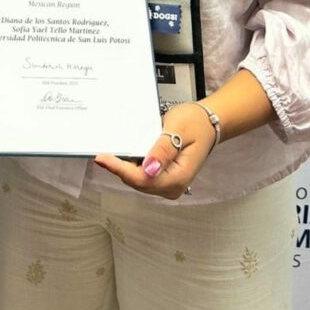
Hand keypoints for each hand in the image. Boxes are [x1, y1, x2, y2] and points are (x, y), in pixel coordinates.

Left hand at [94, 101, 216, 199]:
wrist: (207, 123)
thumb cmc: (195, 123)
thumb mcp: (179, 129)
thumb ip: (163, 150)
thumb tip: (148, 168)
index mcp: (178, 177)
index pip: (142, 179)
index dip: (120, 169)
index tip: (102, 158)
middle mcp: (173, 186)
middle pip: (137, 182)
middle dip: (120, 168)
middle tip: (103, 151)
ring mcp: (169, 184)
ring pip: (138, 180)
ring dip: (125, 167)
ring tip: (113, 150)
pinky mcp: (164, 178)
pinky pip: (143, 175)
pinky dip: (133, 165)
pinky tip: (127, 153)